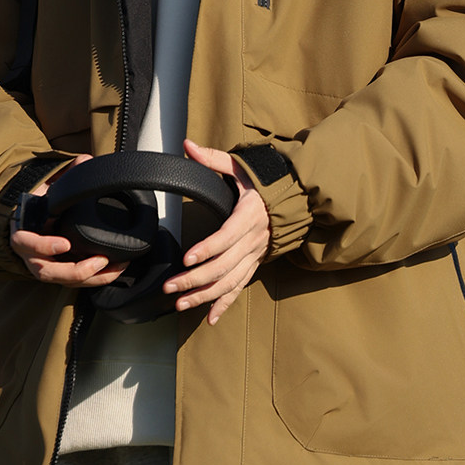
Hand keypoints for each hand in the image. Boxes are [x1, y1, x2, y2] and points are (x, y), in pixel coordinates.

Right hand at [9, 154, 130, 287]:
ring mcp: (46, 265)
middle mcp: (30, 254)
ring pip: (63, 281)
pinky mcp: (60, 273)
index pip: (25, 242)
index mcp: (23, 231)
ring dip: (90, 277)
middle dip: (75, 269)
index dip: (44, 246)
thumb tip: (85, 160)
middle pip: (46, 271)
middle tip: (99, 260)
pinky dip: (97, 278)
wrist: (35, 219)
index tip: (65, 242)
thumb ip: (66, 174)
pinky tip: (116, 269)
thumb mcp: (48, 188)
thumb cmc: (40, 205)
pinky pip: (76, 282)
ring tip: (113, 266)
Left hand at [165, 139, 271, 325]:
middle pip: (224, 266)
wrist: (294, 198)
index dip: (207, 249)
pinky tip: (210, 318)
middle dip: (195, 279)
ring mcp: (254, 255)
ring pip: (229, 281)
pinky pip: (240, 287)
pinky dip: (225, 304)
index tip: (186, 259)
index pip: (226, 237)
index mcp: (248, 215)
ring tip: (180, 304)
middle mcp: (253, 239)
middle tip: (170, 288)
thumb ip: (212, 159)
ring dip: (204, 296)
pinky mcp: (254, 264)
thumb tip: (187, 145)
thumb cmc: (262, 181)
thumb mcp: (240, 166)